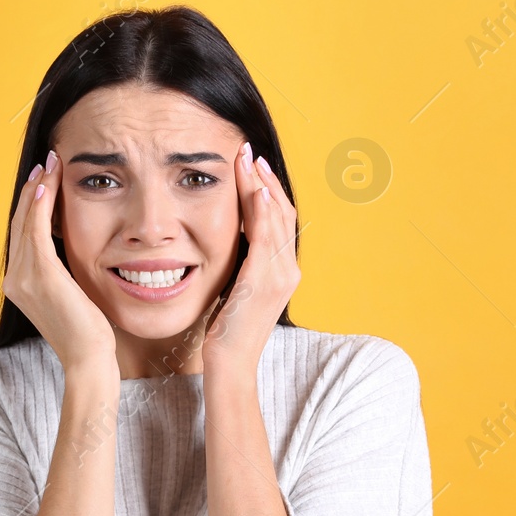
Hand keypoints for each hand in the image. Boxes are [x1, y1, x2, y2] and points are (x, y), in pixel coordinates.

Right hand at [2, 150, 116, 374]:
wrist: (88, 358)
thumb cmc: (88, 330)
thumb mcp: (70, 293)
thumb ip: (61, 269)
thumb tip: (70, 246)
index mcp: (19, 283)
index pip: (22, 233)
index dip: (31, 202)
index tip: (44, 178)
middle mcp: (14, 279)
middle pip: (20, 222)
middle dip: (34, 188)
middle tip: (47, 161)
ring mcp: (23, 278)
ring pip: (27, 221)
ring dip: (39, 189)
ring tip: (51, 165)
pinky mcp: (40, 276)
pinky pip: (36, 232)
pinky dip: (40, 207)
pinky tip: (48, 188)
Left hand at [202, 141, 300, 375]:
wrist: (231, 364)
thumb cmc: (227, 331)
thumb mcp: (236, 290)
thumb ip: (241, 265)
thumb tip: (231, 242)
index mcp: (283, 270)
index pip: (280, 219)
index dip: (268, 189)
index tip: (252, 165)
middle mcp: (288, 269)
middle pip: (282, 212)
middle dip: (265, 179)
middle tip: (248, 151)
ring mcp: (280, 275)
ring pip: (275, 219)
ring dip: (261, 186)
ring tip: (248, 161)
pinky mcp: (263, 282)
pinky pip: (266, 240)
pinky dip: (263, 213)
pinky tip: (255, 192)